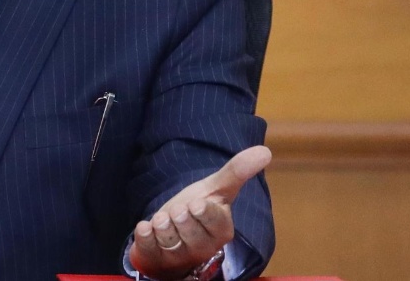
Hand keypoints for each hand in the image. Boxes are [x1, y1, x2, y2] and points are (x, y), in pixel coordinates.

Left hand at [128, 145, 271, 280]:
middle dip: (179, 215)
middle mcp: (203, 247)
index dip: (202, 211)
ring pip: (169, 239)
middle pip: (189, 231)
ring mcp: (180, 256)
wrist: (175, 228)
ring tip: (163, 219)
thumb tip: (265, 151)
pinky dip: (144, 235)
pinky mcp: (157, 258)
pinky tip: (145, 226)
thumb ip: (237, 172)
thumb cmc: (198, 208)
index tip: (195, 203)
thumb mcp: (217, 189)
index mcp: (221, 230)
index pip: (214, 222)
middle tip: (178, 210)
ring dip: (161, 224)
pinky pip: (148, 247)